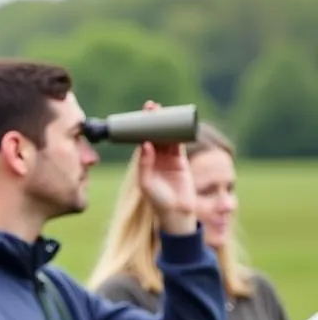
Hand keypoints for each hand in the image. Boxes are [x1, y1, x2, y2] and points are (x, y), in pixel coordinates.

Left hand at [136, 101, 196, 234]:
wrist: (176, 211)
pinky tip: (178, 122)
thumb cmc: (157, 200)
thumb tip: (145, 144)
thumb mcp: (146, 183)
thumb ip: (144, 165)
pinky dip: (179, 133)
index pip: (141, 141)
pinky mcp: (181, 161)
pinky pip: (180, 143)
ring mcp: (168, 159)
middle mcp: (155, 159)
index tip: (139, 117)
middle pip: (154, 135)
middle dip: (153, 122)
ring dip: (166, 124)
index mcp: (143, 164)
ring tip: (163, 110)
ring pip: (167, 137)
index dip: (140, 129)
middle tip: (151, 107)